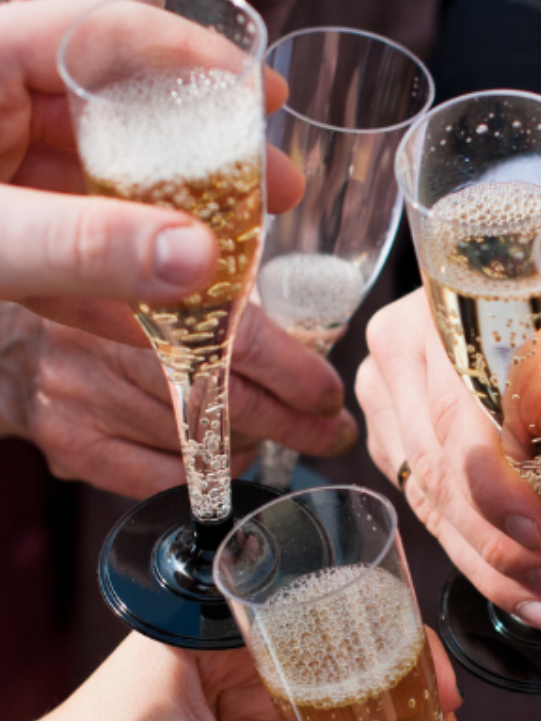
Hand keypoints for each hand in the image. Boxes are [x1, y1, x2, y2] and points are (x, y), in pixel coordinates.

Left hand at [0, 0, 303, 316]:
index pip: (104, 33)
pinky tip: (162, 321)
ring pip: (89, 188)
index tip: (264, 96)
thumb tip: (199, 258)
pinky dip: (106, 286)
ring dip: (161, 231)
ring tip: (234, 262)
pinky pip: (55, 251)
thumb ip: (79, 245)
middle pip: (113, 116)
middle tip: (275, 190)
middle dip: (197, 158)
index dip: (193, 59)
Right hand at [0, 300, 356, 491]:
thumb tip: (296, 242)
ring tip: (279, 434)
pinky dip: (207, 473)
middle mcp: (100, 341)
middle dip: (292, 421)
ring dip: (251, 442)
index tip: (328, 393)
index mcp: (131, 285)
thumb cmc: (98, 294)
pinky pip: (161, 478)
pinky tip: (226, 458)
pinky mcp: (73, 444)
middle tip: (330, 431)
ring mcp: (85, 398)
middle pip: (223, 396)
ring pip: (198, 440)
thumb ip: (216, 272)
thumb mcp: (153, 265)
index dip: (293, 373)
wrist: (10, 339)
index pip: (232, 337)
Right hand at [357, 289, 540, 631]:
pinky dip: (490, 558)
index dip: (501, 477)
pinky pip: (439, 511)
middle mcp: (412, 339)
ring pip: (439, 502)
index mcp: (456, 288)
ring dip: (503, 564)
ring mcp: (401, 392)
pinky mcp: (412, 435)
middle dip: (515, 541)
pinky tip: (539, 596)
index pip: (463, 403)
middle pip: (447, 465)